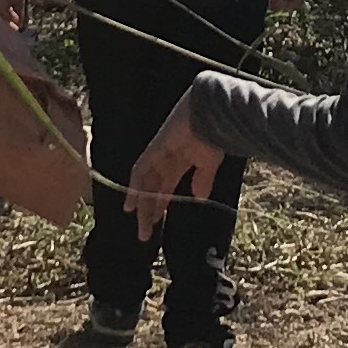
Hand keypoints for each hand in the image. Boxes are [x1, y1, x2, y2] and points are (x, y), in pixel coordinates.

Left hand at [126, 111, 225, 236]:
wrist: (211, 114)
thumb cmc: (214, 136)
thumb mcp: (209, 163)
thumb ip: (203, 180)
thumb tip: (199, 198)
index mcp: (181, 160)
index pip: (165, 186)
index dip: (159, 204)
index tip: (154, 222)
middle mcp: (166, 158)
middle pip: (152, 188)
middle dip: (148, 210)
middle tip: (145, 232)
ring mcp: (158, 153)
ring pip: (144, 182)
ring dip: (141, 203)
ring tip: (137, 222)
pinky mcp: (154, 149)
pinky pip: (140, 170)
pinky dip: (135, 187)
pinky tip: (132, 203)